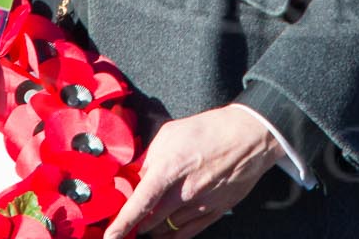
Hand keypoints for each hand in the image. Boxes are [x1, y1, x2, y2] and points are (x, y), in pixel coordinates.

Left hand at [103, 104, 283, 237]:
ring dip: (153, 229)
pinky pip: (188, 234)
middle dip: (136, 224)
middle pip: (151, 221)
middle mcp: (184, 191)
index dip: (122, 223)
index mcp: (169, 168)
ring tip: (148, 221)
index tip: (110, 237)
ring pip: (167, 230)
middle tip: (130, 221)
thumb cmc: (208, 130)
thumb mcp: (170, 133)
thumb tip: (136, 177)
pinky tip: (164, 233)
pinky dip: (172, 236)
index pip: (140, 203)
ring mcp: (201, 205)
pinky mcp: (215, 212)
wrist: (248, 136)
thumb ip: (150, 157)